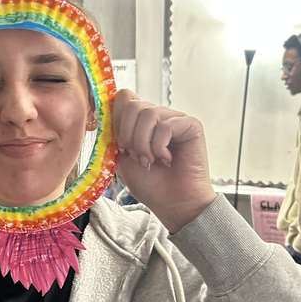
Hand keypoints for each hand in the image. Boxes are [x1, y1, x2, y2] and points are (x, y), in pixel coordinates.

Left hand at [112, 89, 216, 232]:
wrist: (173, 203)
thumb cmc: (150, 184)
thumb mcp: (122, 157)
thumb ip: (115, 133)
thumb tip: (109, 109)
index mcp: (141, 121)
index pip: (123, 98)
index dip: (116, 119)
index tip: (120, 145)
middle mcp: (158, 115)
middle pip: (132, 104)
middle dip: (128, 135)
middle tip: (137, 157)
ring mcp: (175, 118)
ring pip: (147, 113)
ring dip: (143, 143)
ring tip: (151, 161)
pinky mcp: (191, 125)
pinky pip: (165, 126)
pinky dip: (159, 147)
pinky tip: (167, 160)